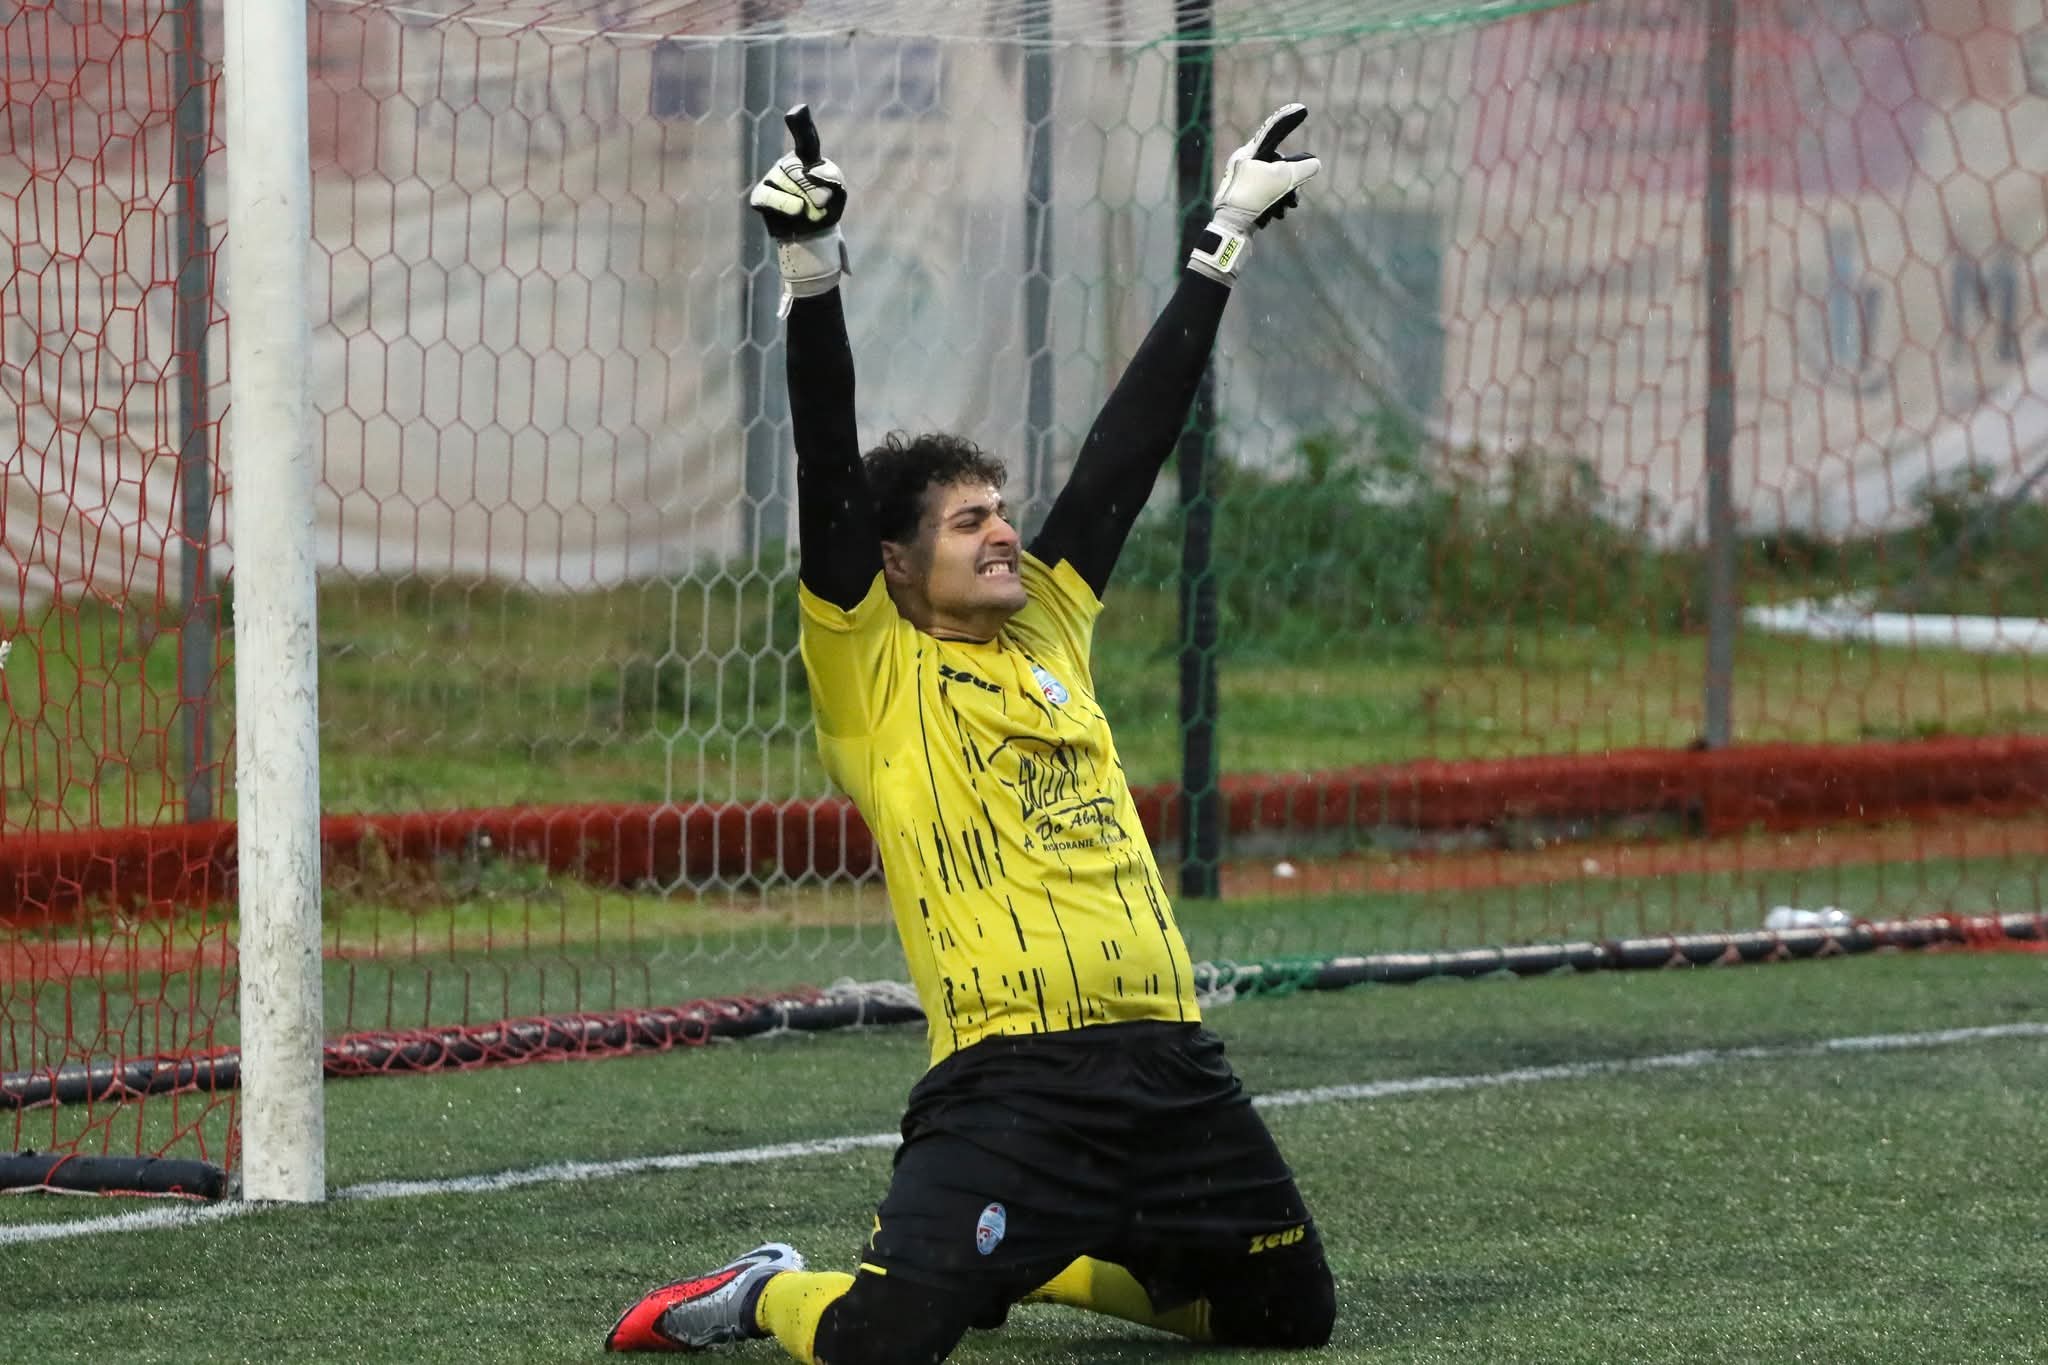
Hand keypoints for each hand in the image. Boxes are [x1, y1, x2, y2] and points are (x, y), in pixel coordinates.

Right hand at [749, 104, 846, 238]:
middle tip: (821, 205)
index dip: (800, 123)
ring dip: (806, 205)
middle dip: (817, 193)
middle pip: (802, 173)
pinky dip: (787, 207)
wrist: (811, 236)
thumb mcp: (838, 194)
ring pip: (791, 188)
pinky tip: (797, 212)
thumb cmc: (825, 209)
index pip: (805, 138)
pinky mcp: (760, 195)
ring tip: (807, 212)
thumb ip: (832, 179)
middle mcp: (787, 163)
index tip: (798, 110)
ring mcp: (771, 178)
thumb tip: (810, 173)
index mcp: (807, 157)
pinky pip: (773, 198)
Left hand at [1188, 103, 1319, 283]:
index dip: (1289, 119)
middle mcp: (1242, 165)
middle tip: (1294, 192)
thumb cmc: (1253, 199)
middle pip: (1277, 164)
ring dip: (1284, 196)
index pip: (1272, 130)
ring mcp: (1242, 183)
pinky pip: (1266, 197)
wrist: (1230, 230)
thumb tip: (1315, 163)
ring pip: (1274, 182)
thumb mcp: (1282, 180)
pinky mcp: (1243, 201)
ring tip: (1285, 208)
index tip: (1301, 109)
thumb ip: (1302, 168)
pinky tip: (1273, 216)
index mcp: (1247, 153)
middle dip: (1290, 179)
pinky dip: (1274, 205)